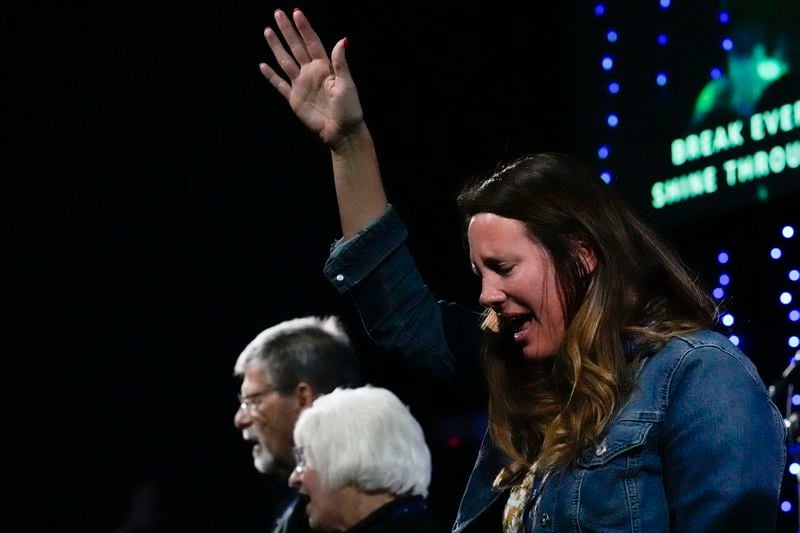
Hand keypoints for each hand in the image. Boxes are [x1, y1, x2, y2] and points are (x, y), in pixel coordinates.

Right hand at [259, 9, 363, 147]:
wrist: (341, 132)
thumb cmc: (349, 109)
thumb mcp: (347, 84)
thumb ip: (340, 63)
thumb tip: (342, 40)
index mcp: (325, 67)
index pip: (312, 42)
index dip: (304, 28)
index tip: (296, 12)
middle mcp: (311, 72)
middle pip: (296, 47)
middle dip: (287, 30)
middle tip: (277, 13)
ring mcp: (301, 85)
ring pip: (285, 61)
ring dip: (276, 46)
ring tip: (268, 31)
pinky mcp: (294, 99)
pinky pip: (279, 84)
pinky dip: (271, 75)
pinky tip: (263, 65)